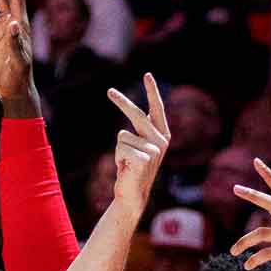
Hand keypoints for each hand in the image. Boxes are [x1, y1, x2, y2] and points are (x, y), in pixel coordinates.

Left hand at [106, 73, 169, 211]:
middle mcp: (161, 141)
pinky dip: (118, 158)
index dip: (152, 91)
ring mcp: (154, 149)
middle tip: (109, 91)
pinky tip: (125, 168)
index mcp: (162, 136)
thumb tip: (122, 131)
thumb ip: (137, 137)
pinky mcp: (144, 157)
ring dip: (119, 150)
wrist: (132, 196)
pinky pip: (120, 146)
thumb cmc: (132, 171)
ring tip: (126, 164)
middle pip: (137, 114)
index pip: (156, 109)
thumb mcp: (137, 150)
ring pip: (122, 135)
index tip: (147, 74)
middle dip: (122, 101)